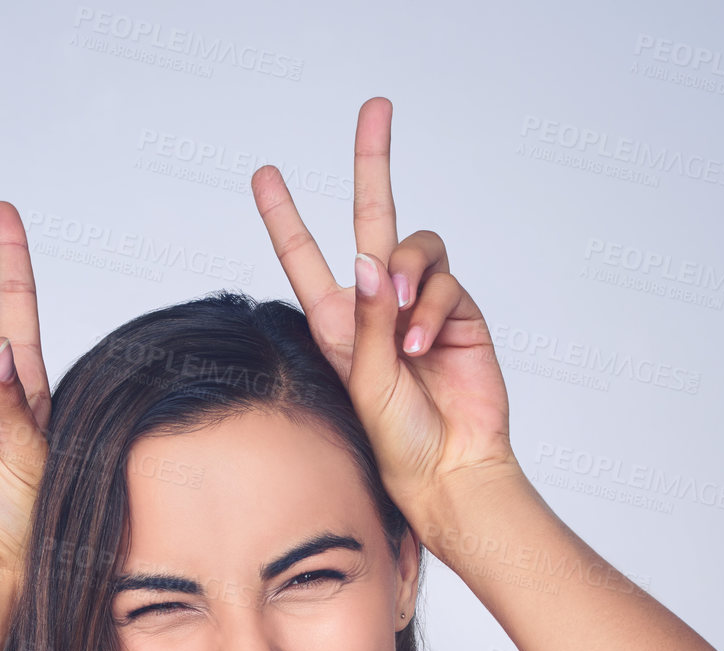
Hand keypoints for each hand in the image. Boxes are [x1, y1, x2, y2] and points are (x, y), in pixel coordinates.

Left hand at [251, 97, 521, 527]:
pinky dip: (434, 314)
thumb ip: (368, 319)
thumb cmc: (397, 440)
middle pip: (373, 216)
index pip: (306, 258)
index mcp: (338, 322)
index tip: (263, 174)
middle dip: (373, 160)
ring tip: (402, 332)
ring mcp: (421, 306)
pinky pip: (446, 285)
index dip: (284, 216)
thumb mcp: (366, 381)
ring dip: (409, 278)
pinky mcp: (460, 314)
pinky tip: (424, 350)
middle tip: (376, 107)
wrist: (448, 470)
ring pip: (418, 248)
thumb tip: (372, 257)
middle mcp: (378, 305)